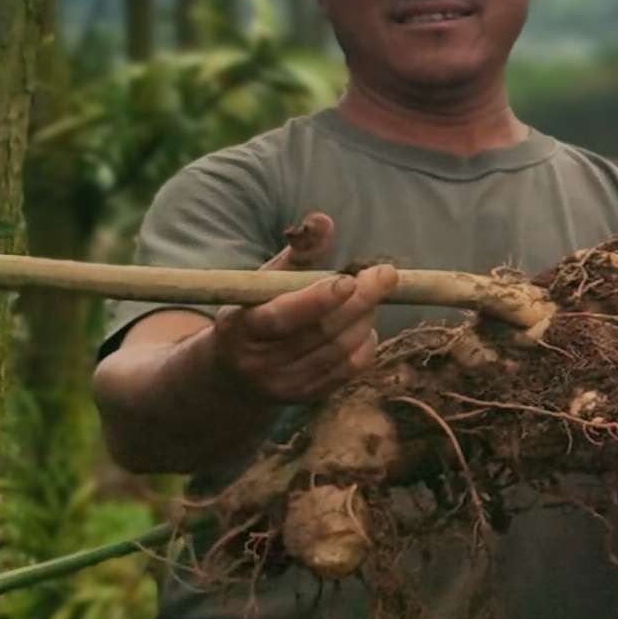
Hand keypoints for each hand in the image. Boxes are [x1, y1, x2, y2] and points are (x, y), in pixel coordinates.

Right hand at [207, 217, 393, 403]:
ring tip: (372, 295)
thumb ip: (297, 251)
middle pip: (320, 333)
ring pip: (340, 352)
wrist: (231, 372)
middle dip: (360, 301)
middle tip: (386, 275)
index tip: (349, 279)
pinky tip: (364, 324)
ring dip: (365, 318)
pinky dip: (365, 344)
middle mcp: (258, 363)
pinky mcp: (305, 397)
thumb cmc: (254, 309)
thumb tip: (324, 221)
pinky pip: (349, 371)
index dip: (318, 299)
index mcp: (239, 327)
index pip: (282, 317)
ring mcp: (283, 386)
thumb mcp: (264, 279)